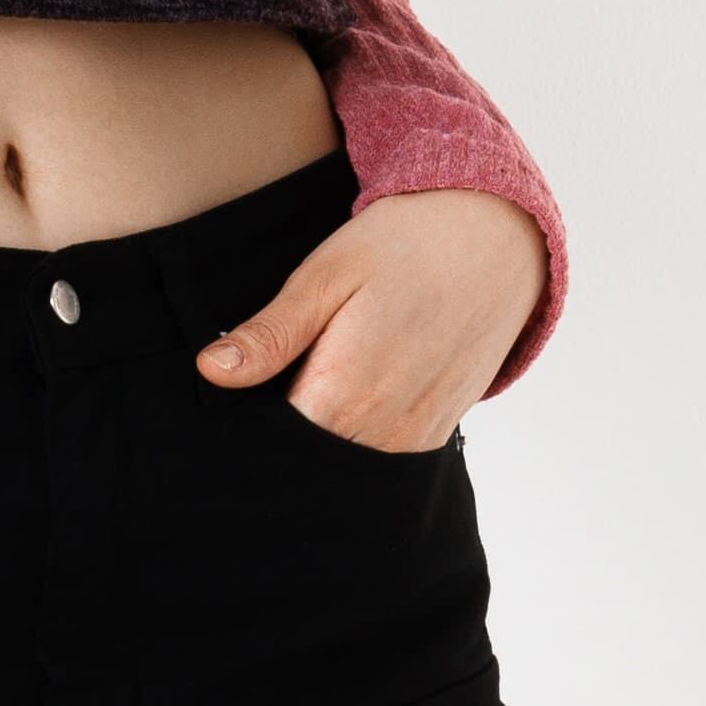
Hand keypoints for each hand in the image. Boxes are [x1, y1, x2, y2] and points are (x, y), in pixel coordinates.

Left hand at [193, 188, 545, 451]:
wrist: (494, 237)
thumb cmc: (403, 246)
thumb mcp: (325, 274)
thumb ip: (270, 333)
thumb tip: (211, 371)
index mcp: (342, 392)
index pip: (271, 446)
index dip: (243, 432)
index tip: (231, 406)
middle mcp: (382, 430)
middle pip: (307, 465)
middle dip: (279, 444)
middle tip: (269, 393)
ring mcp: (414, 438)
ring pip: (344, 469)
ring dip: (319, 444)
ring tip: (309, 393)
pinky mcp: (437, 434)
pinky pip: (382, 461)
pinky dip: (356, 443)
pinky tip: (349, 401)